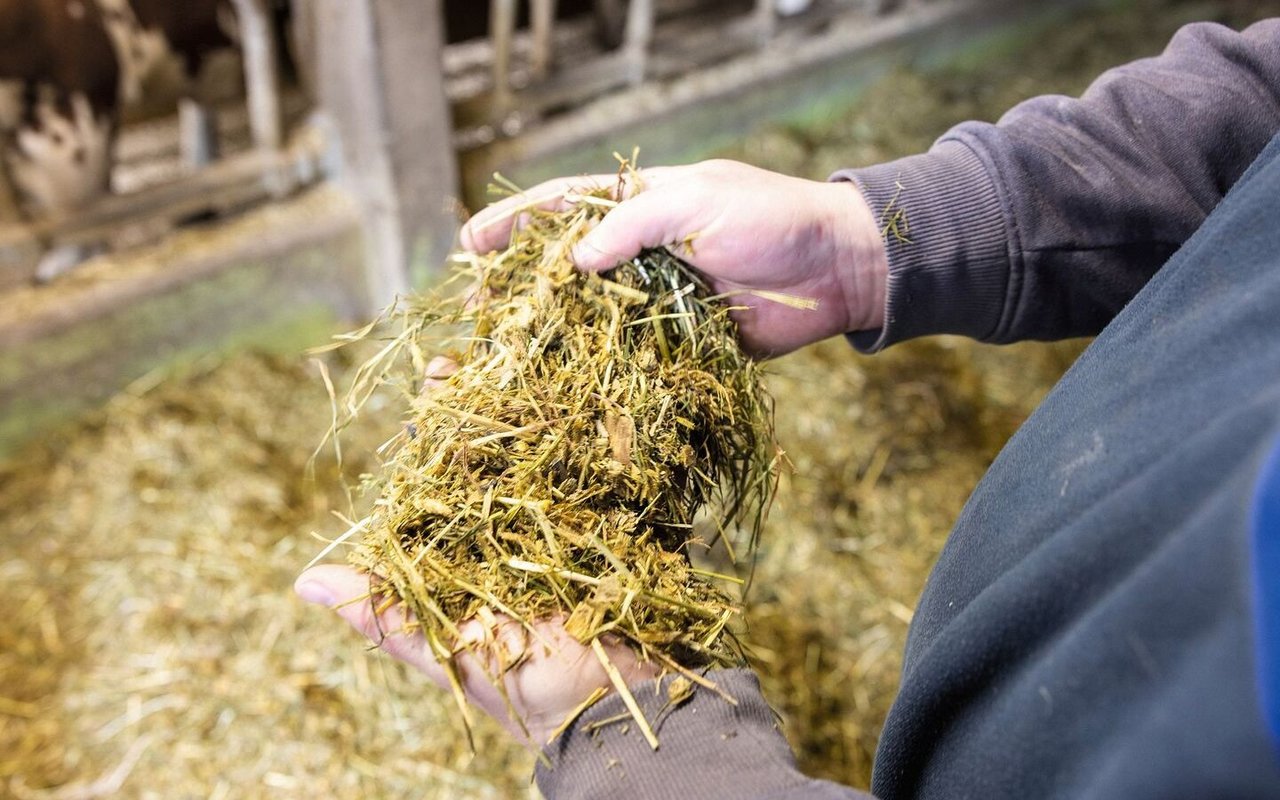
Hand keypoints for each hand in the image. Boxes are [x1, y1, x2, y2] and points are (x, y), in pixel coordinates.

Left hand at [297, 357, 658, 747]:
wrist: (631, 715)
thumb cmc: (536, 693)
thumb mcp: (451, 649)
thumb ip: (387, 614)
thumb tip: (301, 581)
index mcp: (476, 545)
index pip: (451, 468)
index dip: (442, 419)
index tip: (439, 371)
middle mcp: (526, 523)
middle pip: (507, 441)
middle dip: (499, 386)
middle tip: (503, 326)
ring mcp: (582, 517)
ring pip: (563, 441)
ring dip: (555, 387)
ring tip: (551, 334)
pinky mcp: (632, 519)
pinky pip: (620, 464)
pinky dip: (616, 421)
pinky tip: (612, 374)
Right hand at [460, 159, 888, 356]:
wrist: (839, 269)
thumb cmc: (772, 218)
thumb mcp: (698, 201)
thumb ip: (633, 224)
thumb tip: (573, 260)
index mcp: (640, 205)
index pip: (563, 208)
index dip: (514, 223)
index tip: (469, 244)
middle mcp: (640, 252)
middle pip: (564, 269)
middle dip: (518, 288)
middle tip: (473, 313)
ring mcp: (658, 300)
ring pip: (590, 318)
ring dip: (548, 336)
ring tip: (503, 356)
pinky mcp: (681, 342)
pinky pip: (631, 356)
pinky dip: (599, 371)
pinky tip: (564, 388)